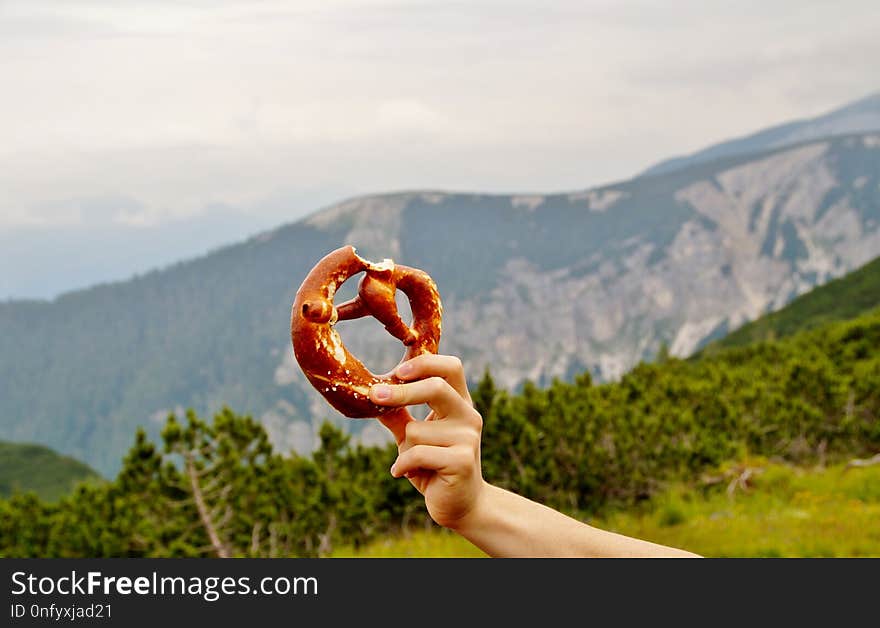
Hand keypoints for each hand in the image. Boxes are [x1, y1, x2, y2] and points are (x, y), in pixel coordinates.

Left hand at [370, 354, 485, 529]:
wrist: (460, 505)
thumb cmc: (433, 465)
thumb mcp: (413, 436)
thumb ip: (398, 415)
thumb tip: (370, 394)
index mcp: (459, 402)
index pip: (450, 367)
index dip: (424, 363)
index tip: (397, 372)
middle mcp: (468, 415)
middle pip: (436, 387)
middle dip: (401, 392)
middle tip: (375, 395)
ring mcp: (468, 438)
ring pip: (416, 429)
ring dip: (404, 448)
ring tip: (411, 463)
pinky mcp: (462, 461)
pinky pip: (416, 454)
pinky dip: (402, 465)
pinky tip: (403, 473)